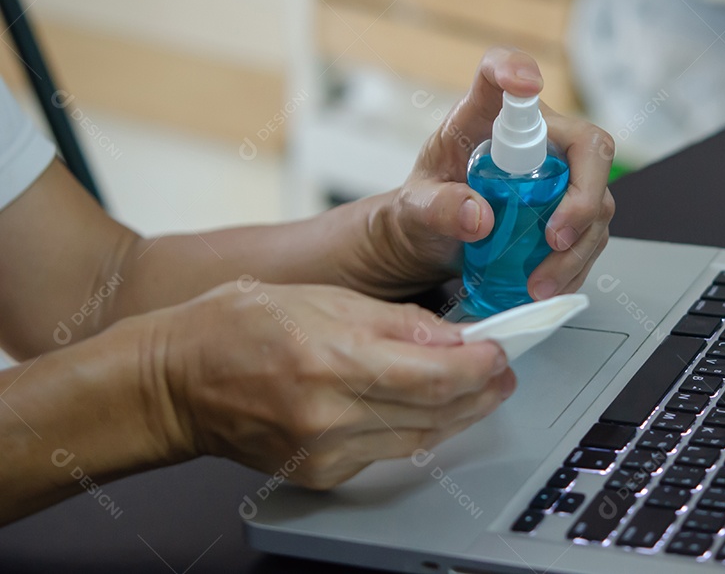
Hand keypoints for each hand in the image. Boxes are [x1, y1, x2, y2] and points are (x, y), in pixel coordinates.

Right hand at [156, 280, 513, 488]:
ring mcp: (326, 452)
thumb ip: (394, 321)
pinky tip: (432, 410)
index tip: (500, 351)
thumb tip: (451, 338)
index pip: (433, 374)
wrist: (176, 382)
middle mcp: (332, 415)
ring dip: (459, 414)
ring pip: (419, 439)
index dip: (479, 366)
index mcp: (333, 360)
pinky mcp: (321, 474)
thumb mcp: (322, 296)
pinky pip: (387, 453)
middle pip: (435, 412)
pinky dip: (417, 430)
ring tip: (481, 390)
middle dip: (481, 391)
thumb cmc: (237, 326)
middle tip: (503, 372)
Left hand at [353, 47, 615, 298]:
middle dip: (584, 195)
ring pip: (598, 201)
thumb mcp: (413, 210)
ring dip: (577, 248)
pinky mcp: (570, 213)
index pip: (501, 71)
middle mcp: (536, 140)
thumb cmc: (423, 209)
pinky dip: (573, 267)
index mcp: (486, 118)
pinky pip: (590, 237)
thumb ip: (436, 209)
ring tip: (539, 282)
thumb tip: (478, 216)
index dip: (515, 68)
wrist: (430, 242)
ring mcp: (561, 176)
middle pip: (588, 145)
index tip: (523, 83)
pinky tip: (546, 285)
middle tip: (555, 237)